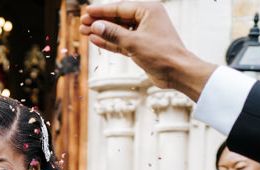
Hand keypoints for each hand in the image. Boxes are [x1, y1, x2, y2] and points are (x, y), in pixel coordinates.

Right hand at [79, 2, 215, 99]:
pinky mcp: (140, 46)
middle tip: (82, 23)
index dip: (102, 10)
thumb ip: (113, 34)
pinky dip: (109, 42)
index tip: (87, 12)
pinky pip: (121, 41)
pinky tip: (96, 40)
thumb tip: (96, 26)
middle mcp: (146, 18)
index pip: (120, 7)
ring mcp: (143, 33)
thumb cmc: (161, 54)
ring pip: (118, 30)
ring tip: (84, 32)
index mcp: (148, 10)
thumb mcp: (134, 43)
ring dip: (102, 32)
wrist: (177, 71)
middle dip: (99, 21)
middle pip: (117, 18)